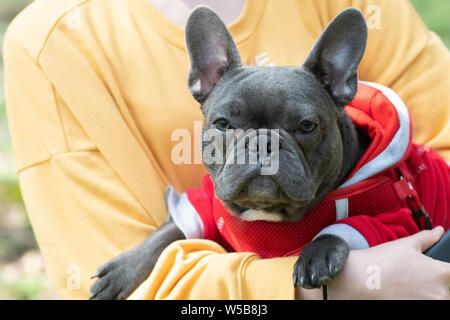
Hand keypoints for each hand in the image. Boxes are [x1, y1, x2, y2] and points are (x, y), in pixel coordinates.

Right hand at [296, 227, 449, 299]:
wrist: (358, 280)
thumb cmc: (381, 261)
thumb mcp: (406, 244)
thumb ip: (427, 238)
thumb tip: (439, 231)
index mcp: (441, 273)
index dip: (444, 270)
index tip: (433, 269)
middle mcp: (441, 293)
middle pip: (446, 288)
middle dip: (434, 283)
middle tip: (414, 277)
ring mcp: (429, 305)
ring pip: (435, 298)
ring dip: (425, 293)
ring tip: (405, 286)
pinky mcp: (415, 310)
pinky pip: (421, 303)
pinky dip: (414, 298)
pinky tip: (400, 293)